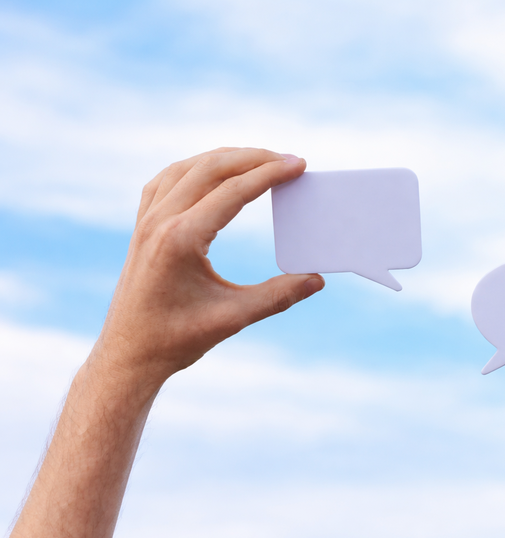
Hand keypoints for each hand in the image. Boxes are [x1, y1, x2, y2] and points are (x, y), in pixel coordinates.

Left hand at [94, 147, 323, 387]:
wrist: (128, 354)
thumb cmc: (177, 339)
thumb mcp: (233, 318)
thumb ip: (278, 297)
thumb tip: (316, 280)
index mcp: (181, 239)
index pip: (233, 190)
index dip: (270, 174)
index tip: (298, 165)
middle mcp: (160, 221)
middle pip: (211, 167)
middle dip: (254, 158)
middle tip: (288, 160)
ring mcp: (146, 221)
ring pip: (188, 167)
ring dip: (225, 158)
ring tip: (260, 160)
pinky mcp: (142, 226)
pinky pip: (167, 179)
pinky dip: (195, 167)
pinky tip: (212, 170)